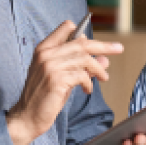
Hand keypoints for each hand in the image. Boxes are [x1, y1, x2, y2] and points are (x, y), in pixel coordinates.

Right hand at [6, 20, 123, 144]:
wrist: (27, 116)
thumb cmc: (45, 96)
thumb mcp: (62, 76)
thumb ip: (80, 65)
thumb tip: (104, 59)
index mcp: (44, 48)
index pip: (66, 28)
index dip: (83, 33)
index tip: (96, 40)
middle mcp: (46, 54)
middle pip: (81, 42)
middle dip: (103, 46)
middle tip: (118, 49)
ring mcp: (50, 66)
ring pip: (85, 59)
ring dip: (98, 69)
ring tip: (104, 77)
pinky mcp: (57, 80)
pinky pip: (82, 75)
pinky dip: (89, 83)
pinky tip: (87, 89)